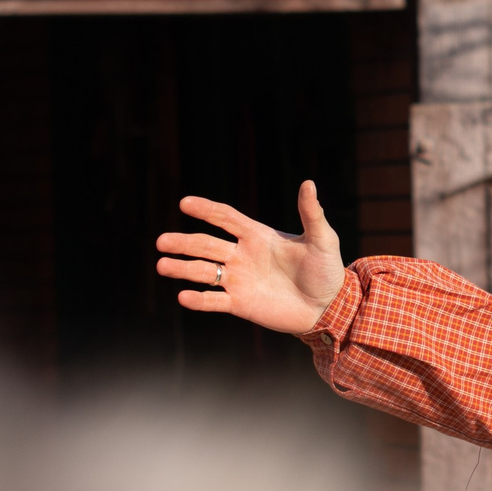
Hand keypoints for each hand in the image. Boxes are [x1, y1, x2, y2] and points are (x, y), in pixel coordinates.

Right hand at [154, 180, 346, 334]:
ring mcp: (239, 280)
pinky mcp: (241, 304)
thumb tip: (309, 183)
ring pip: (204, 272)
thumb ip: (312, 214)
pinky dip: (199, 300)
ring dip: (182, 269)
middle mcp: (243, 255)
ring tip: (162, 266)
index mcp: (258, 236)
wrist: (329, 307)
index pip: (225, 218)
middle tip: (161, 242)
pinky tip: (183, 297)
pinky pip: (214, 301)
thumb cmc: (326, 271)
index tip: (185, 203)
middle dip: (183, 243)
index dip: (206, 210)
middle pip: (206, 245)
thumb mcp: (322, 240)